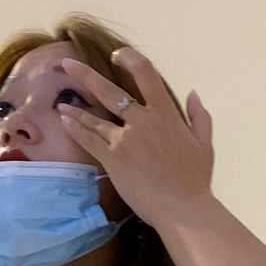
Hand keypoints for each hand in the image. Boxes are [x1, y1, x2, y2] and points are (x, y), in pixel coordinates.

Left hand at [56, 48, 213, 230]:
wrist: (182, 209)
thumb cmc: (195, 180)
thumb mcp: (204, 144)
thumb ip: (199, 116)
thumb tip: (192, 93)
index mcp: (165, 112)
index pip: (145, 73)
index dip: (129, 59)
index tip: (117, 56)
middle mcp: (142, 120)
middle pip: (108, 90)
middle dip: (84, 75)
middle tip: (66, 65)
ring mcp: (125, 139)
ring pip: (94, 118)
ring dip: (75, 110)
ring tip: (61, 105)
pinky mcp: (113, 159)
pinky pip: (89, 140)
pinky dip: (76, 129)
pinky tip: (65, 122)